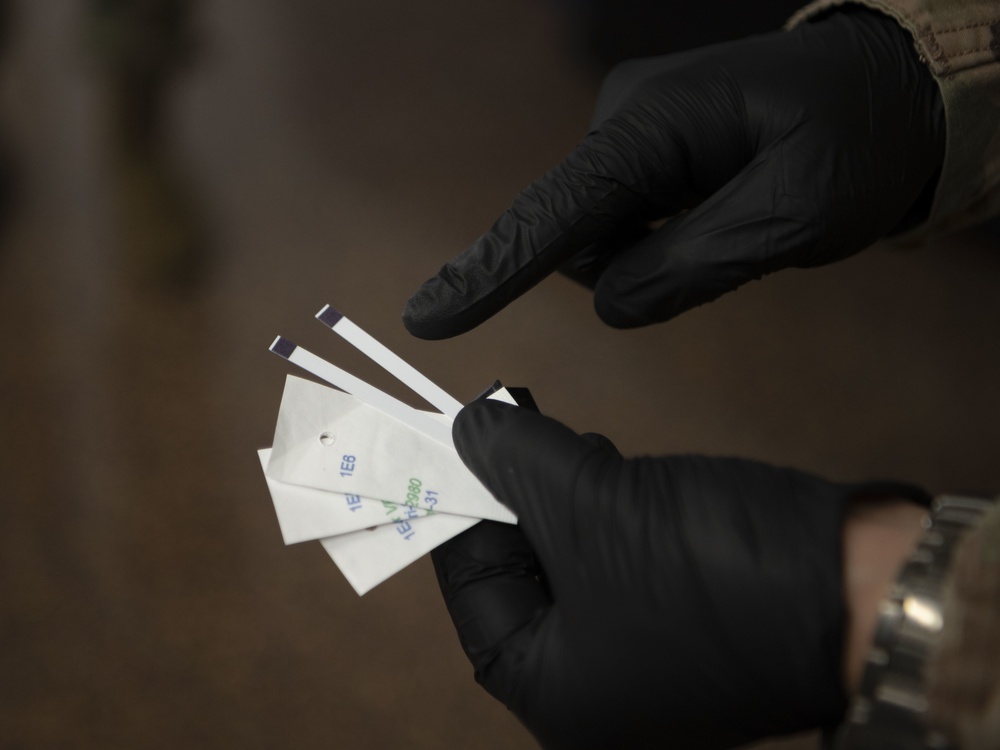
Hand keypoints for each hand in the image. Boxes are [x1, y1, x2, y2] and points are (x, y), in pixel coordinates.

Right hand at [405, 9, 943, 338]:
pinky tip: (723, 212)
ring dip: (658, 254)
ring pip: (605, 236)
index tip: (427, 316)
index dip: (490, 270)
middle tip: (731, 243)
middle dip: (635, 265)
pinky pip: (630, 220)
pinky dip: (666, 238)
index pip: (553, 213)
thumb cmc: (857, 138)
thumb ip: (693, 266)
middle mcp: (625, 124)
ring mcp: (636, 134)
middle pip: (579, 236)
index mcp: (651, 128)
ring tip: (739, 220)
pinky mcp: (651, 151)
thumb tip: (610, 304)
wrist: (895, 88)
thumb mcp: (794, 214)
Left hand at [434, 400, 926, 748]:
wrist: (864, 590)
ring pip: (576, 561)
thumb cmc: (717, 573)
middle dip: (520, 498)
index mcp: (555, 694)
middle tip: (512, 432)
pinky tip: (617, 470)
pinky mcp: (686, 620)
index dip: (460, 511)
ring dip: (568, 496)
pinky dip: (611, 510)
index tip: (451, 449)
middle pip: (526, 576)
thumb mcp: (592, 505)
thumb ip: (518, 461)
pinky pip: (623, 561)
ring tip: (575, 445)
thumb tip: (472, 426)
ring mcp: (645, 659)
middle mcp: (596, 691)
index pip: (474, 593)